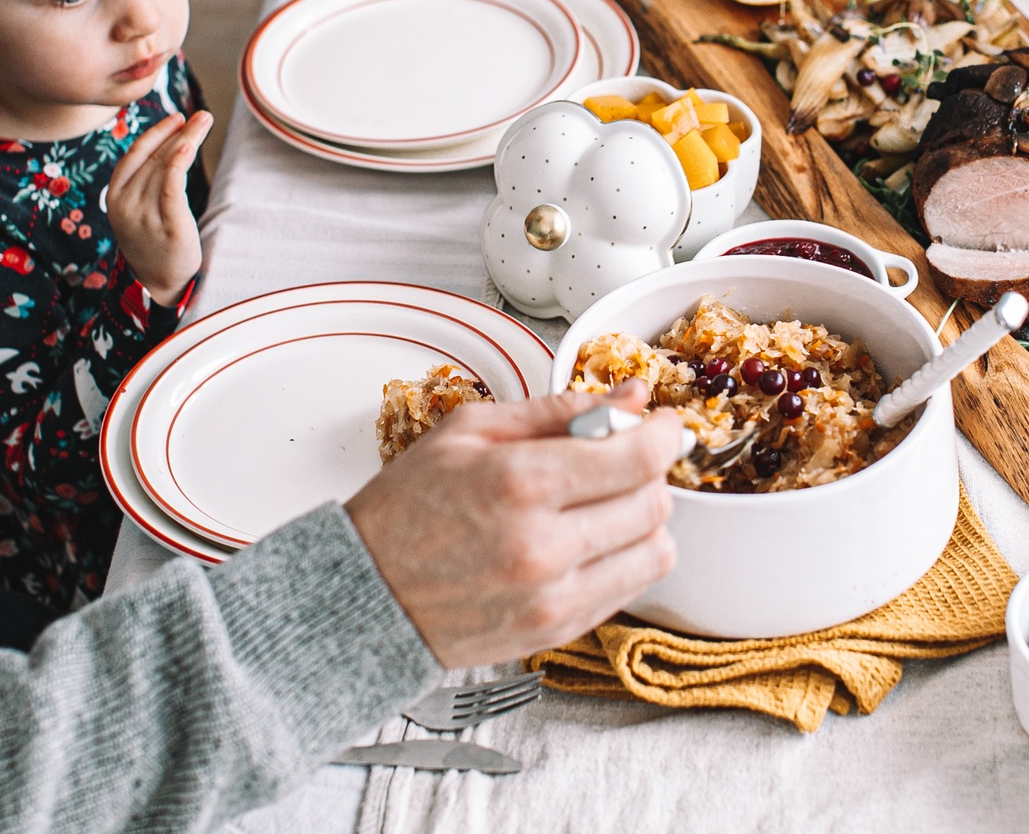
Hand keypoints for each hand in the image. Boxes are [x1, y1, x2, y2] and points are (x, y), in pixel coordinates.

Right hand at [106, 110, 212, 306]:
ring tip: (205, 122)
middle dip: (180, 132)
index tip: (177, 118)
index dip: (156, 133)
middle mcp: (126, 204)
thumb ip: (144, 182)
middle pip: (155, 157)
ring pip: (166, 166)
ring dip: (187, 139)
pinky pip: (172, 186)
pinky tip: (190, 144)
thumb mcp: (138, 211)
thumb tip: (167, 146)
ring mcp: (145, 215)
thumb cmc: (153, 243)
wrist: (159, 285)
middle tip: (202, 115)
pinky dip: (179, 161)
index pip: (135, 155)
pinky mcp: (168, 225)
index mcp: (114, 198)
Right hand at [345, 380, 682, 667]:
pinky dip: (626, 557)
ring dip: (645, 519)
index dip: (664, 433)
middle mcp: (542, 546)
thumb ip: (559, 410)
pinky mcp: (556, 631)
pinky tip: (588, 539)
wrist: (364, 594)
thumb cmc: (407, 508)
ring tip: (604, 503)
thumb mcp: (470, 431)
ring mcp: (552, 597)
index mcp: (519, 483)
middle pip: (654, 503)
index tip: (660, 424)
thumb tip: (631, 397)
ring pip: (656, 551)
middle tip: (622, 459)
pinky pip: (631, 588)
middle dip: (650, 472)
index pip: (638, 458)